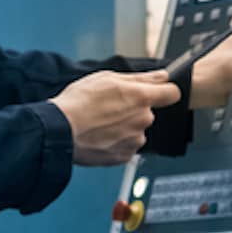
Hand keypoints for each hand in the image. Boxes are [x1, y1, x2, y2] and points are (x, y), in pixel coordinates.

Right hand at [52, 69, 181, 165]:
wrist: (59, 131)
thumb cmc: (79, 102)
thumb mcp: (107, 78)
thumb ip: (141, 78)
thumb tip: (162, 76)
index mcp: (141, 97)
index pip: (172, 93)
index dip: (164, 91)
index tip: (158, 92)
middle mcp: (143, 119)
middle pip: (148, 113)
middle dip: (133, 110)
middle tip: (108, 108)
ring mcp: (134, 140)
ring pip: (136, 130)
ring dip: (124, 127)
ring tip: (100, 123)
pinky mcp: (124, 156)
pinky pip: (126, 146)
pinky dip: (116, 142)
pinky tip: (99, 136)